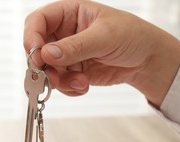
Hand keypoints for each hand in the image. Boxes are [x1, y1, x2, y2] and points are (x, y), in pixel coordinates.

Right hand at [24, 0, 179, 106]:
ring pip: (47, 70)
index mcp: (69, 13)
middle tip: (52, 77)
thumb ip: (75, 46)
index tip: (36, 55)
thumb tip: (47, 54)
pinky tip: (83, 86)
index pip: (38, 21)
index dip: (32, 37)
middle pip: (38, 48)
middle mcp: (64, 33)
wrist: (147, 60)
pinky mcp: (73, 72)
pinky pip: (60, 83)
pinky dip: (68, 89)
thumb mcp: (104, 37)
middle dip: (44, 66)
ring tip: (79, 83)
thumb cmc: (132, 36)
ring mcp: (67, 54)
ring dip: (59, 81)